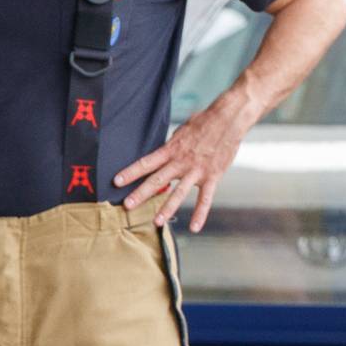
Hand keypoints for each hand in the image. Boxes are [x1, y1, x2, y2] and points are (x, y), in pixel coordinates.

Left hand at [116, 97, 252, 229]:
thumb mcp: (181, 131)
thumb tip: (160, 156)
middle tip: (127, 206)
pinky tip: (194, 227)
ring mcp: (197, 170)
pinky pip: (206, 198)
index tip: (116, 181)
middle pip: (157, 179)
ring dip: (167, 208)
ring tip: (156, 222)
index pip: (146, 162)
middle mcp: (181, 161)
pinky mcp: (213, 176)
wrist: (229, 118)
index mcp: (171, 149)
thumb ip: (171, 147)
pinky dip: (200, 214)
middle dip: (141, 194)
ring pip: (179, 192)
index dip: (130, 172)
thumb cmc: (204, 122)